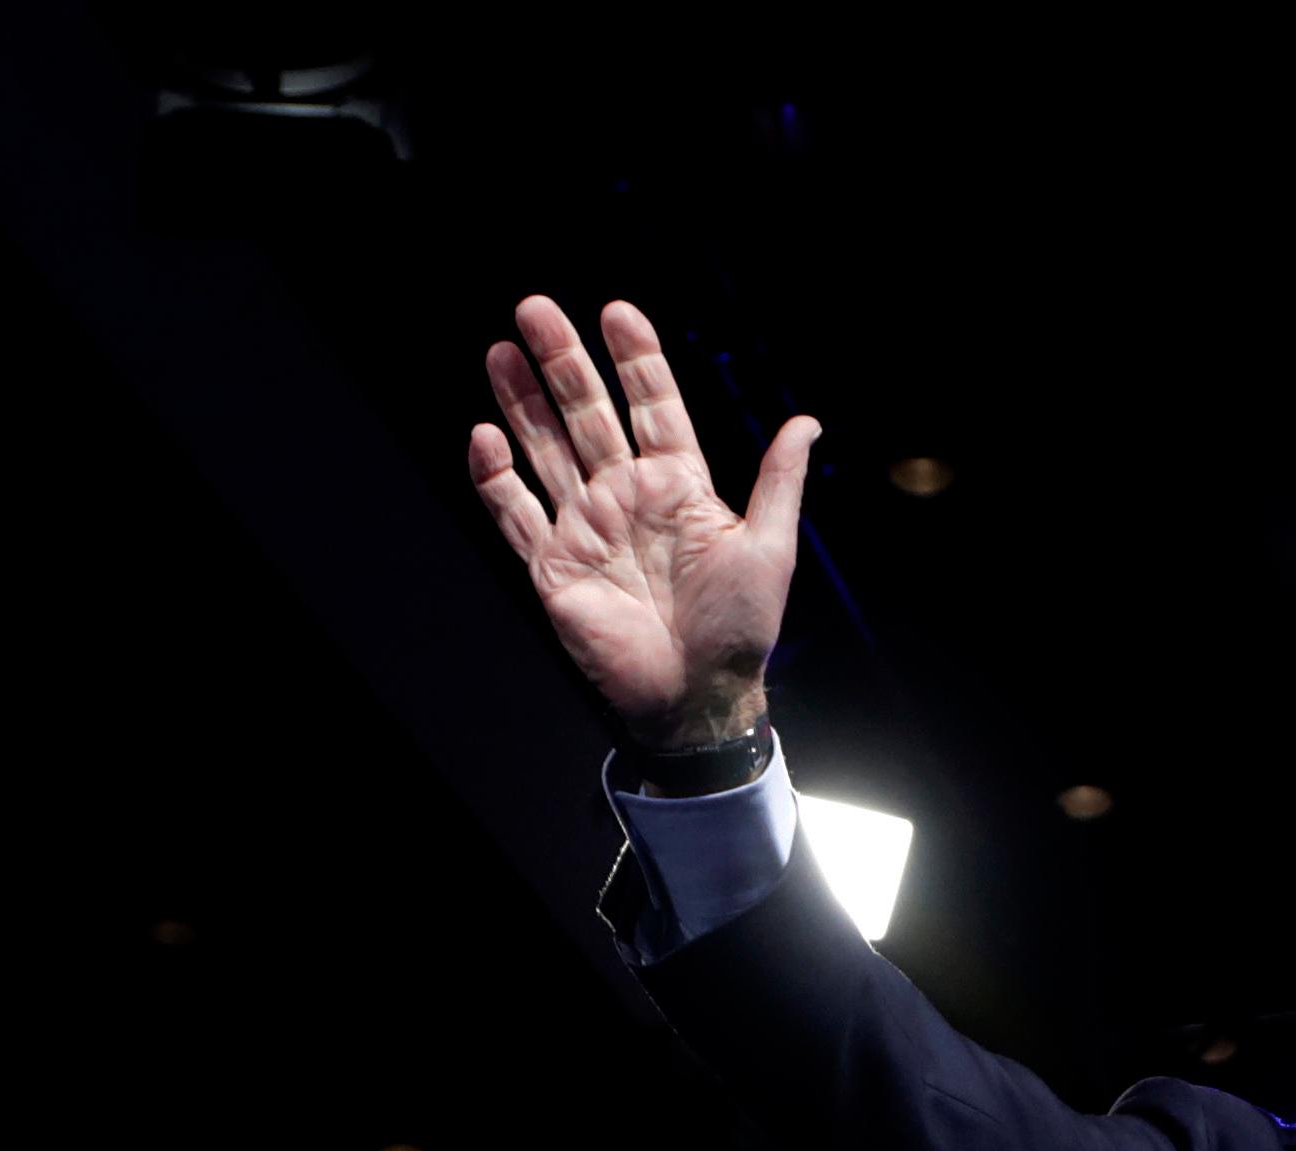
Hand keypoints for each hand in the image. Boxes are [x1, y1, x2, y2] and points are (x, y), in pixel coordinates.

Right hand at [469, 295, 814, 746]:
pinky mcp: (554, 566)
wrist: (697, 697)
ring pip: (547, 451)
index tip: (617, 312)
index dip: (636, 361)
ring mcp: (587, 528)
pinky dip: (498, 480)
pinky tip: (486, 437)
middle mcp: (627, 496)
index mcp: (678, 485)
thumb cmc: (740, 629)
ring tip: (501, 350)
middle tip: (536, 309)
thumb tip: (808, 422)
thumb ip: (778, 481)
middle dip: (564, 363)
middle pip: (588, 415)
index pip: (653, 407)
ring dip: (523, 403)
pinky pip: (516, 516)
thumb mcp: (770, 548)